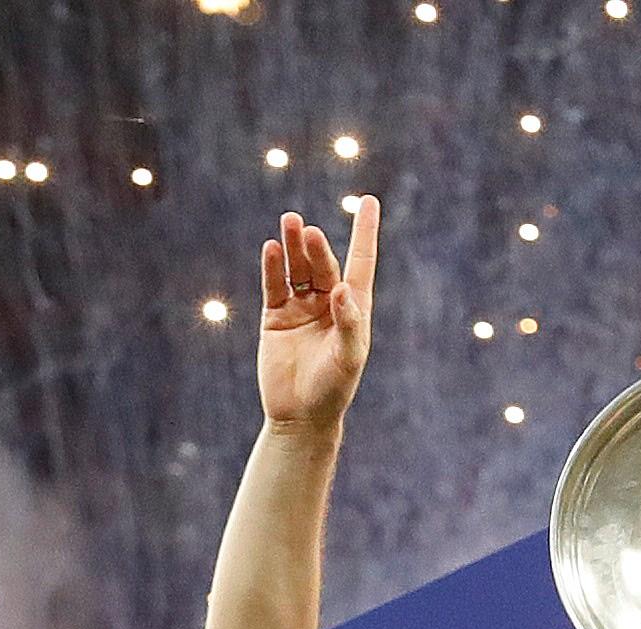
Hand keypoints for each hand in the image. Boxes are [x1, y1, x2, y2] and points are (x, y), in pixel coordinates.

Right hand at [255, 199, 378, 438]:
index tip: (369, 201)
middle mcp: (328, 302)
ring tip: (290, 222)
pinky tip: (271, 249)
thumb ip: (349, 324)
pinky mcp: (276, 317)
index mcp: (354, 309)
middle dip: (315, 247)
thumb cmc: (333, 390)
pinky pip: (274, 286)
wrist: (300, 417)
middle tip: (307, 231)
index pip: (361, 262)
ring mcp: (301, 308)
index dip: (364, 232)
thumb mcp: (348, 358)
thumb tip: (343, 289)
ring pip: (297, 269)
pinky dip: (273, 268)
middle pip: (323, 264)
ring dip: (293, 247)